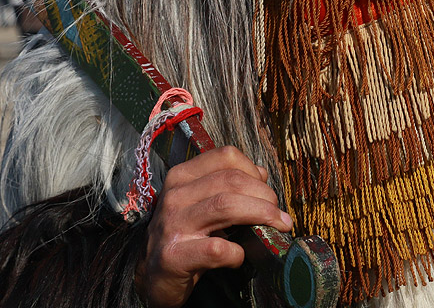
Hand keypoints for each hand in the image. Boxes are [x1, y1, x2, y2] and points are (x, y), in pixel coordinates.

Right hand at [137, 146, 291, 307]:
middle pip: (232, 180)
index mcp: (183, 176)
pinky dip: (237, 252)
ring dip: (260, 215)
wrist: (154, 276)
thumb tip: (261, 173)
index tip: (266, 190)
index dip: (254, 170)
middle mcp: (175, 195)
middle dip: (265, 197)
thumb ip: (228, 186)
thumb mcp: (203, 203)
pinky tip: (240, 256)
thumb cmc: (185, 236)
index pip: (226, 156)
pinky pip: (216, 248)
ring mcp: (172, 224)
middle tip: (279, 215)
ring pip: (226, 206)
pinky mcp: (173, 256)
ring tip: (275, 228)